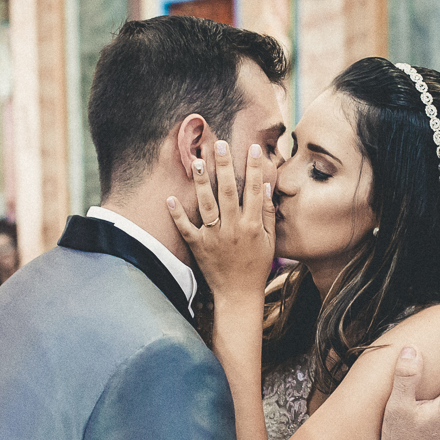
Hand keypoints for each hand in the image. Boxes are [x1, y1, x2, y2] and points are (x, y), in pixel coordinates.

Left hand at [167, 141, 275, 303]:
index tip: (252, 148)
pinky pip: (186, 229)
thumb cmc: (256, 267)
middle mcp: (233, 228)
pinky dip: (177, 214)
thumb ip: (268, 214)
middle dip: (224, 166)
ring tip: (197, 161)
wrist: (239, 295)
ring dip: (202, 183)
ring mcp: (214, 237)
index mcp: (253, 226)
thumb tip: (266, 187)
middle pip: (228, 192)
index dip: (253, 168)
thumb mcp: (269, 241)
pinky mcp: (199, 247)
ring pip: (207, 205)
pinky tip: (170, 198)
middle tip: (219, 144)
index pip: (254, 190)